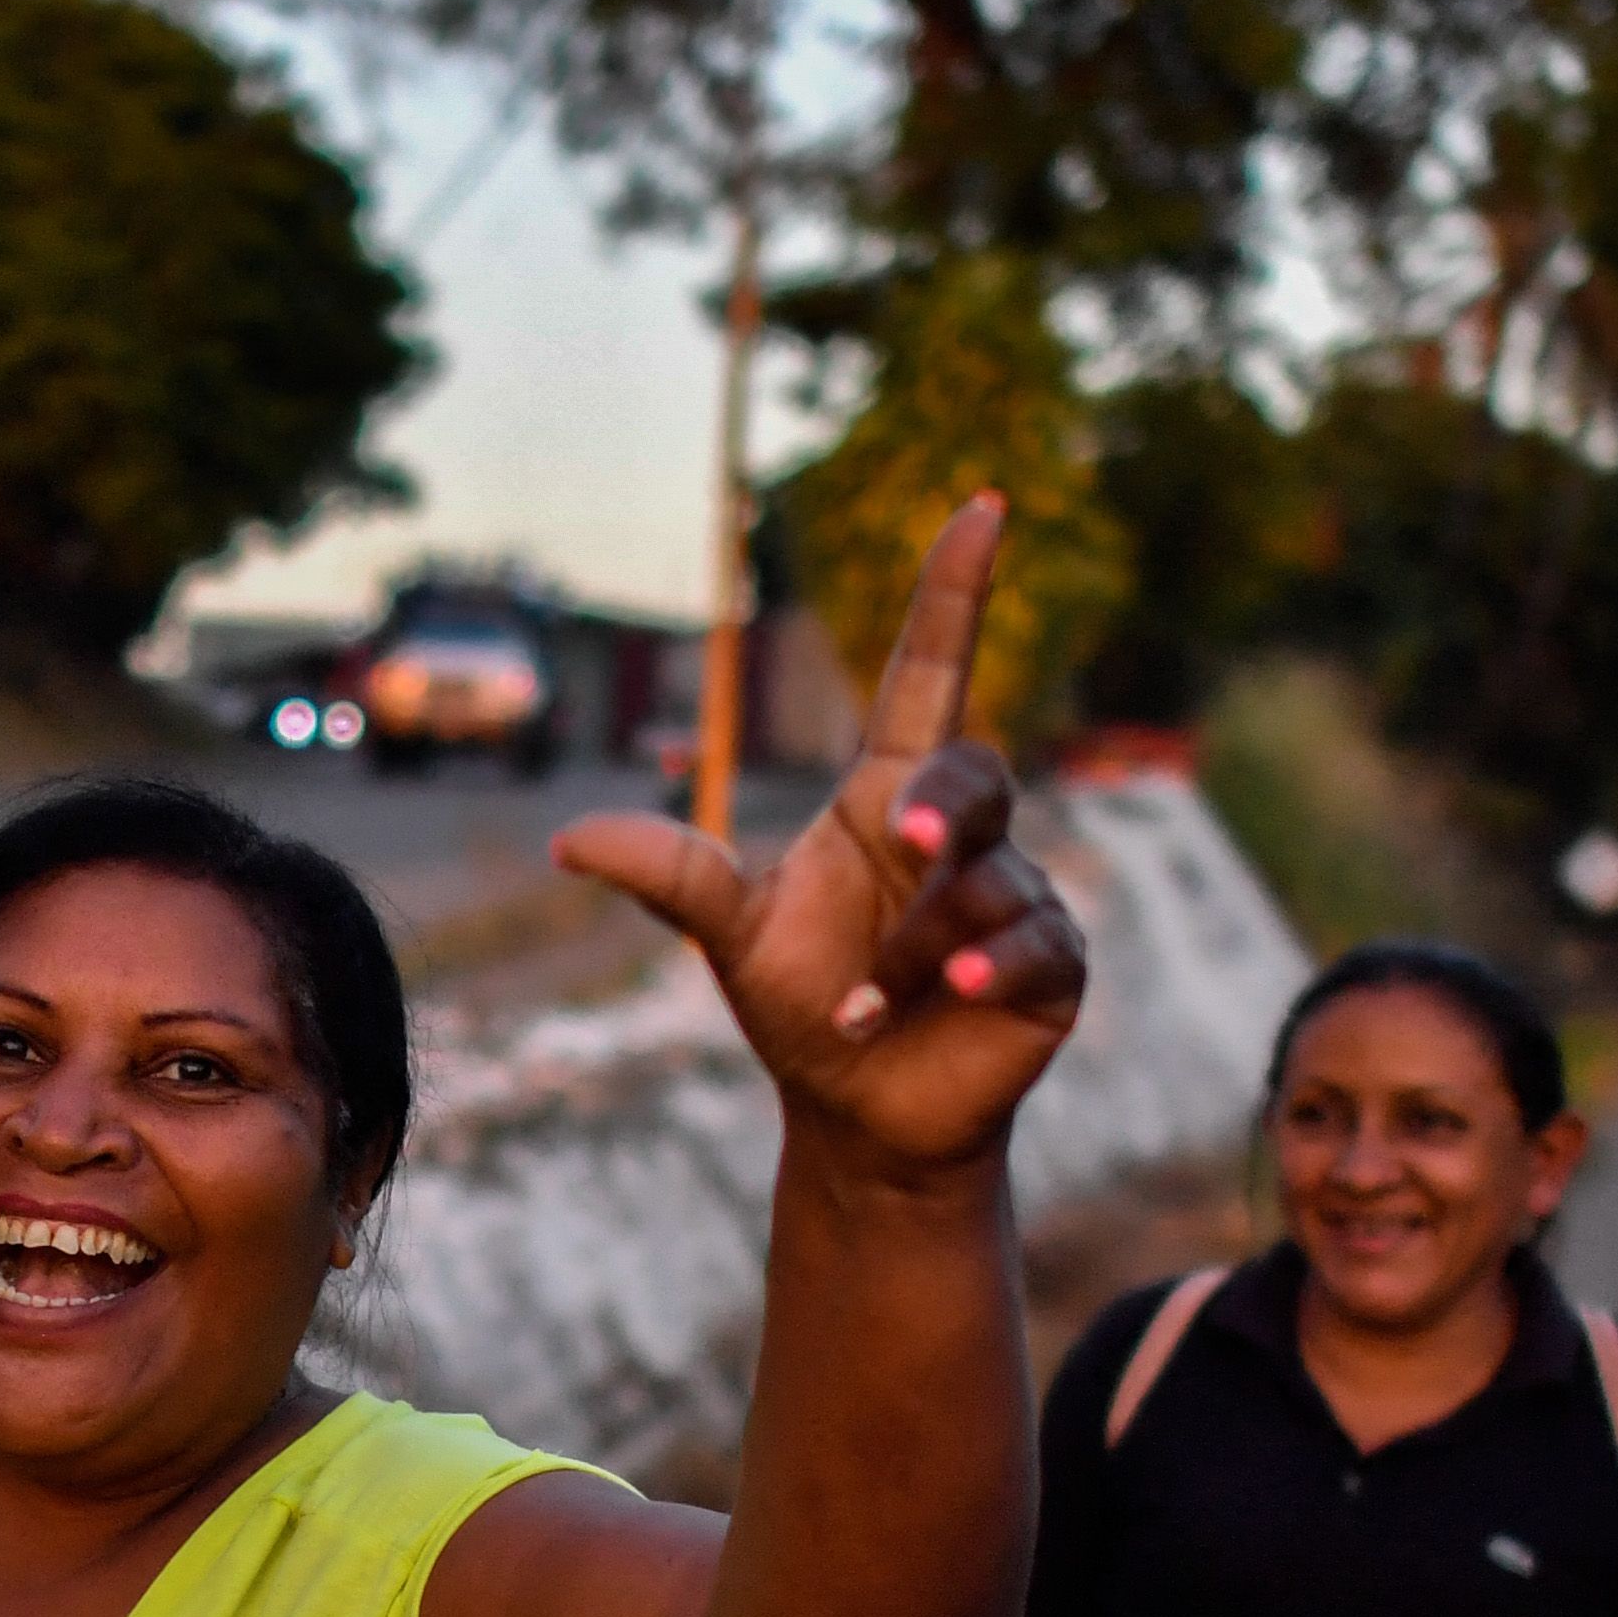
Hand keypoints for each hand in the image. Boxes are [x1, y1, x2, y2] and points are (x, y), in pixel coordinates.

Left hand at [553, 496, 1090, 1173]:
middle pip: (977, 772)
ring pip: (989, 882)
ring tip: (865, 1005)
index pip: (932, 673)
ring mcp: (1015, 894)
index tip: (983, 506)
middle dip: (948, 804)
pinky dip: (980, 970)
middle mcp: (961, 835)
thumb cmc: (800, 1002)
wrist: (856, 1110)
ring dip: (916, 949)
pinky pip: (1034, 942)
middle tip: (911, 841)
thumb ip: (668, 874)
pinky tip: (940, 999)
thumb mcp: (727, 934)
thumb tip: (564, 839)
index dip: (955, 592)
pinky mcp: (1053, 962)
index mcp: (888, 798)